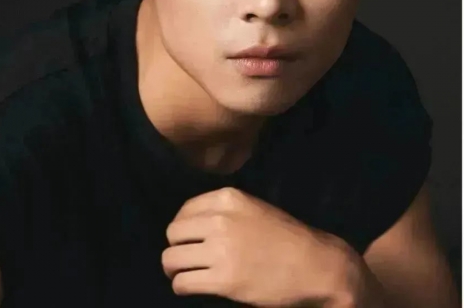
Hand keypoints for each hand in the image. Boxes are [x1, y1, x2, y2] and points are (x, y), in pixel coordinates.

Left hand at [161, 186, 349, 306]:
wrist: (315, 265)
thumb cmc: (284, 237)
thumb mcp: (252, 208)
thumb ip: (222, 211)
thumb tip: (190, 224)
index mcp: (227, 198)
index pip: (184, 211)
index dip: (182, 229)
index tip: (188, 241)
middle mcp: (220, 220)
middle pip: (172, 233)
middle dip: (175, 248)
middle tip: (183, 259)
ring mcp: (221, 249)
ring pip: (171, 259)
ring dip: (173, 269)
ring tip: (183, 274)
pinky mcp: (224, 279)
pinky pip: (183, 282)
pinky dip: (181, 287)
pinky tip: (190, 287)